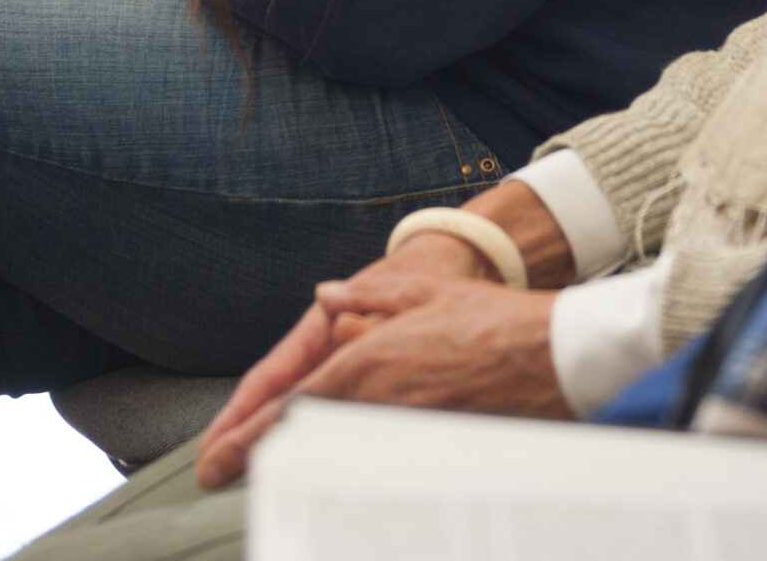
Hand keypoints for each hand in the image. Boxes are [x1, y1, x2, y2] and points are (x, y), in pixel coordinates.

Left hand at [195, 271, 563, 487]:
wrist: (552, 356)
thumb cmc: (492, 321)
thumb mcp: (420, 292)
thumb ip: (365, 299)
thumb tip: (326, 297)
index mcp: (364, 362)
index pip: (288, 406)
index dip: (245, 436)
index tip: (214, 460)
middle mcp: (374, 403)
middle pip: (302, 439)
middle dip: (258, 458)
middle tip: (222, 474)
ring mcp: (399, 432)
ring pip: (332, 453)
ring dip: (297, 461)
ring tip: (267, 471)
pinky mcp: (427, 449)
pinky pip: (372, 460)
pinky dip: (344, 466)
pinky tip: (333, 471)